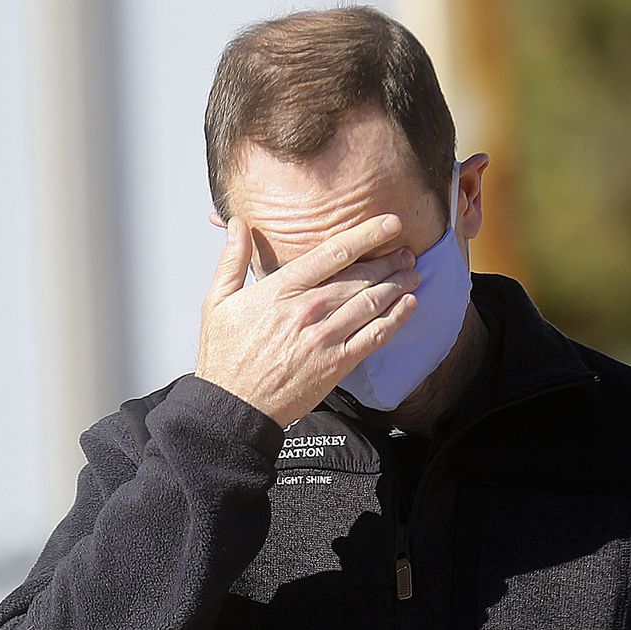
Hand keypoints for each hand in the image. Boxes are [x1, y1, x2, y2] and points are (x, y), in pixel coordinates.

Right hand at [195, 213, 420, 428]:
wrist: (234, 406)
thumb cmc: (225, 355)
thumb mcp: (217, 301)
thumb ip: (232, 260)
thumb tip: (237, 223)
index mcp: (280, 290)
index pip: (332, 253)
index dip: (366, 236)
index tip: (388, 223)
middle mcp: (307, 311)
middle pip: (359, 278)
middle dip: (387, 262)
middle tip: (407, 251)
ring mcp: (324, 338)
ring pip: (371, 304)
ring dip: (397, 286)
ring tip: (412, 272)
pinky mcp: (337, 363)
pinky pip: (374, 337)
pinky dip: (395, 319)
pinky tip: (409, 305)